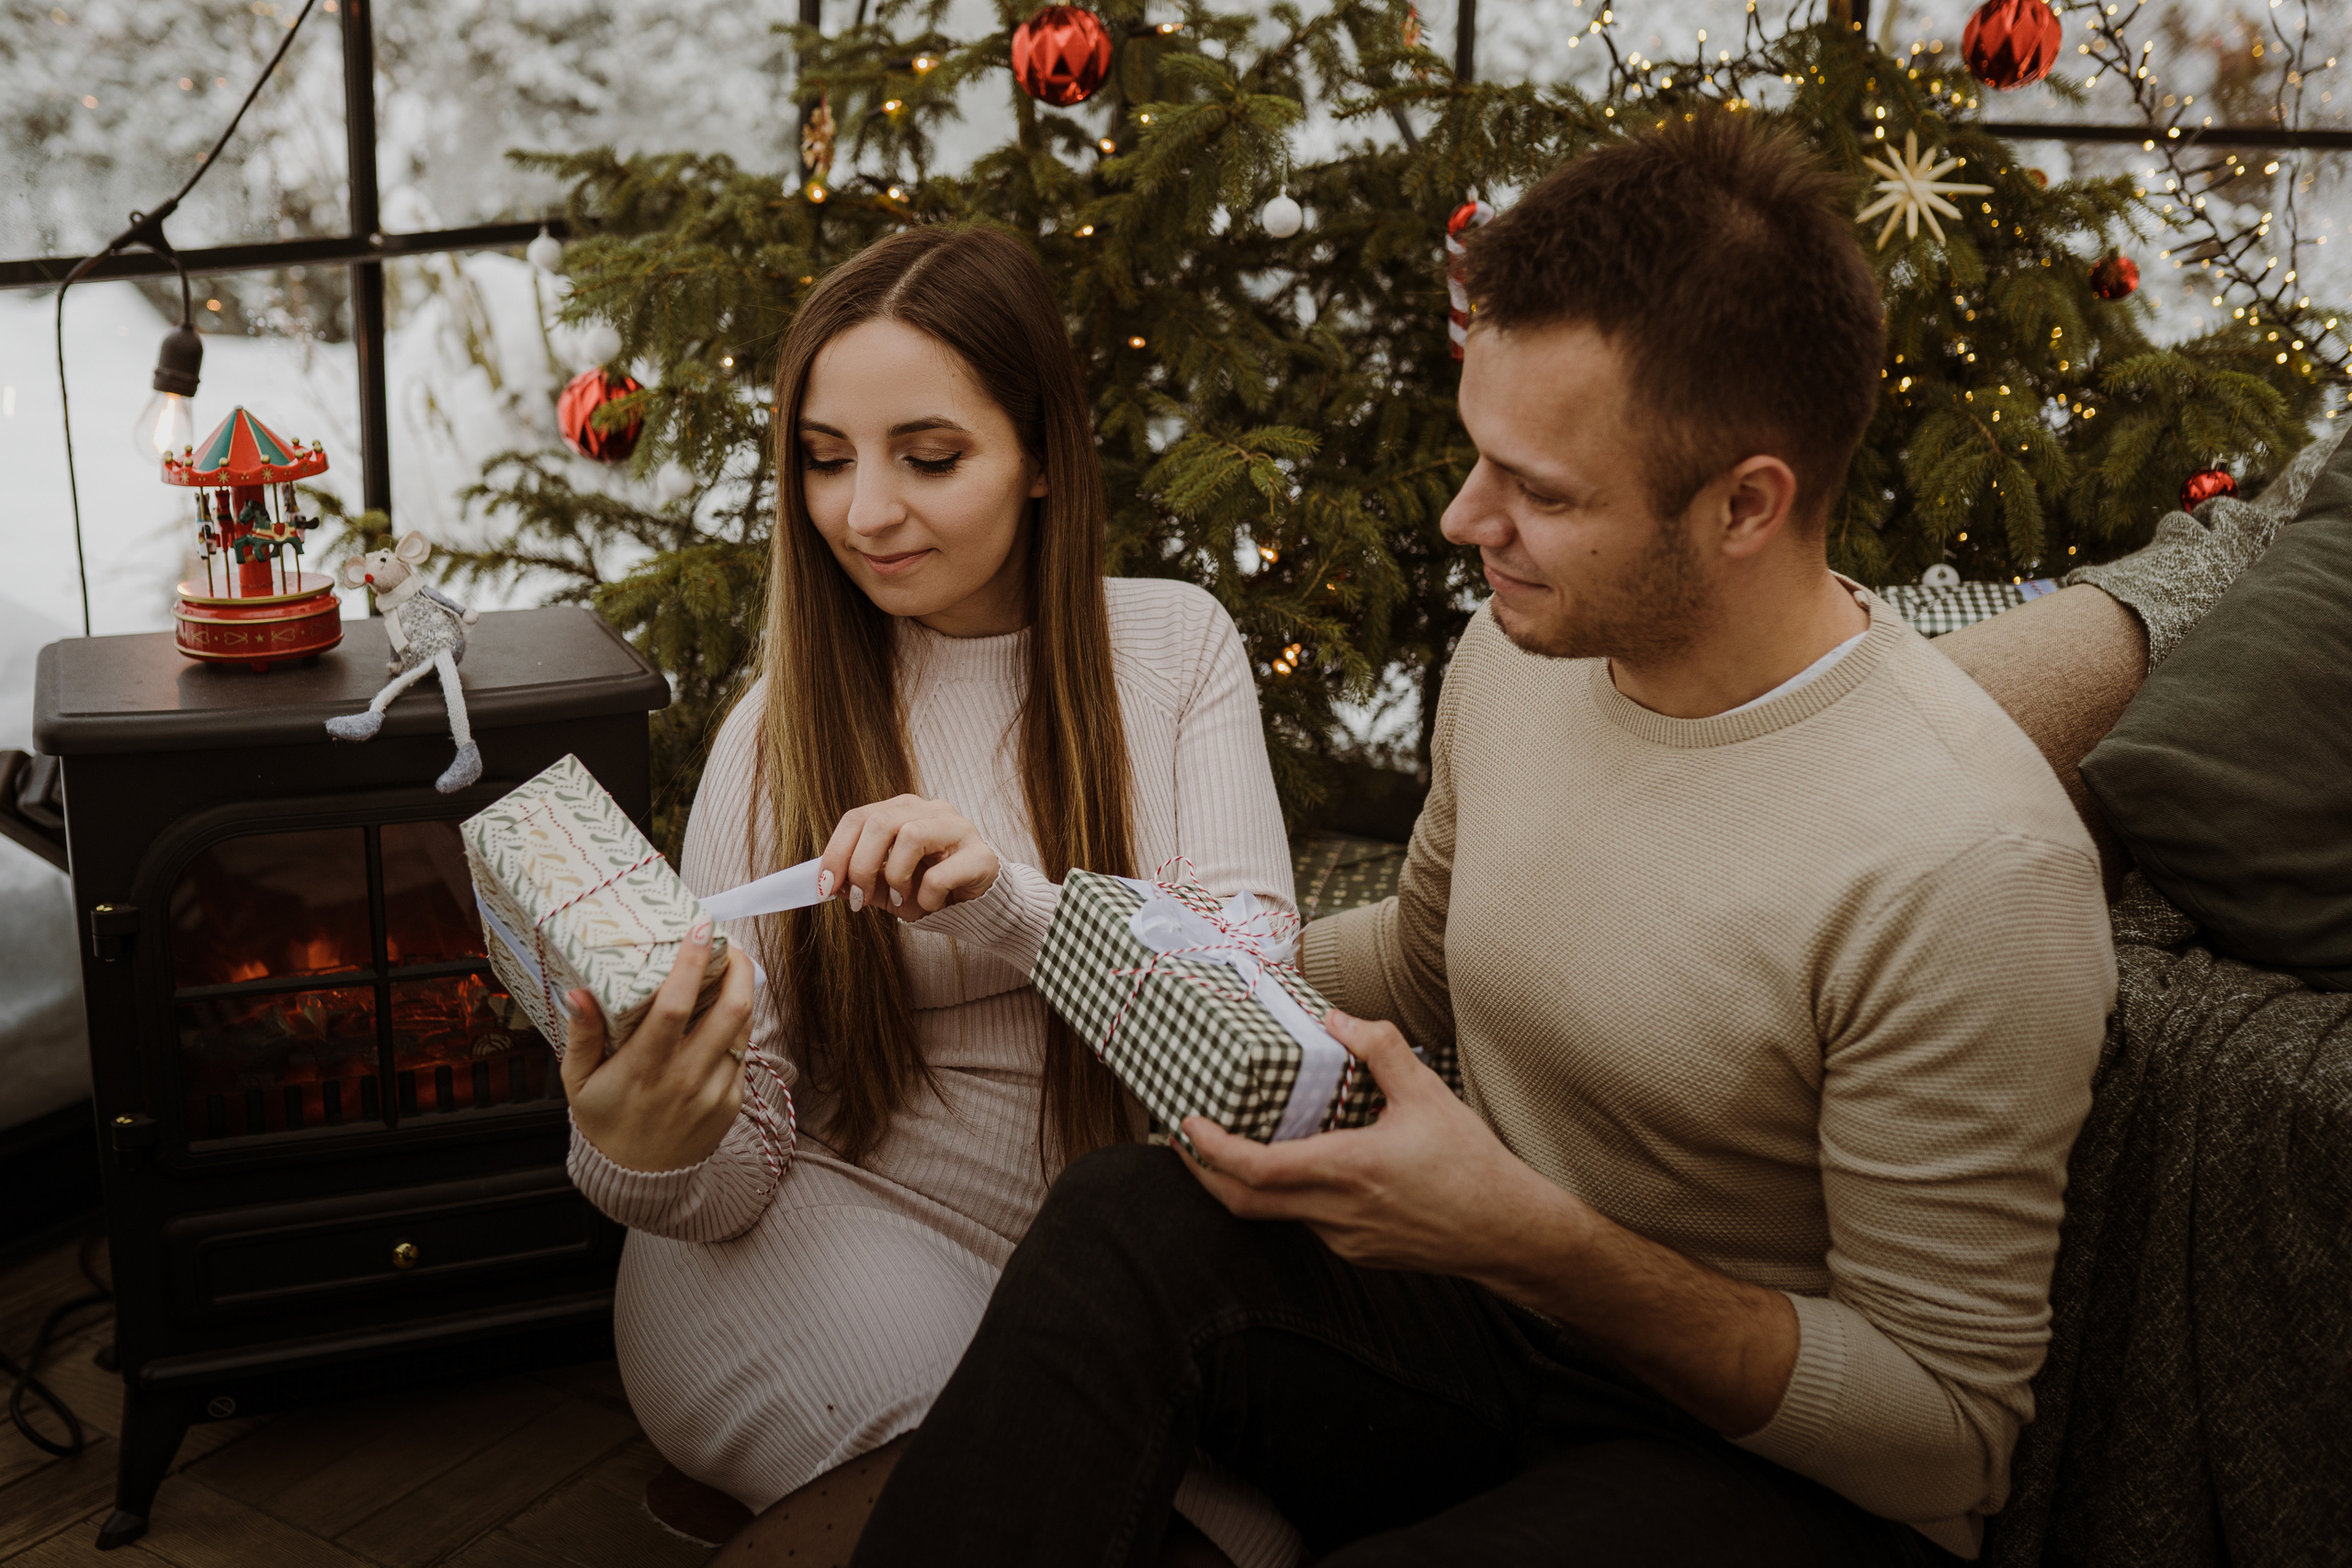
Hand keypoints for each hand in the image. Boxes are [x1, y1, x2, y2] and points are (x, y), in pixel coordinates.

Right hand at [559, 917, 753, 1172]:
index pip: (675, 1006)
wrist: (638, 1180)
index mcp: (644, 1068)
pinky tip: (722, 1014)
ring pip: (743, 1029)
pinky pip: (743, 1054)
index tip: (699, 928)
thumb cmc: (604, 1121)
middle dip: (738, 968)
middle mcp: (685, 1078)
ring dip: (742, 993)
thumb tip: (579, 991)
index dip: (691, 964)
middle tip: (728, 944)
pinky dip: (736, 1027)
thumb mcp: (578, 1082)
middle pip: (730, 1010)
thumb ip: (582, 1035)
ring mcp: (714, 1092)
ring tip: (729, 969)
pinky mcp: (732, 1102)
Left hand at [818, 794, 1000, 918]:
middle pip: (880, 822)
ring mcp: (958, 828)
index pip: (858, 817)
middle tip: (859, 900)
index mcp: (904, 811)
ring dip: (896, 877)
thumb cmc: (933, 892)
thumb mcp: (888, 888)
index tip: (824, 886)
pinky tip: (933, 903)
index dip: (835, 852)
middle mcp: (931, 810)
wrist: (979, 907)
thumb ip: (860, 882)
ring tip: (902, 898)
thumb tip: (829, 883)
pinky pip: (940, 874)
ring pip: (910, 836)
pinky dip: (927, 897)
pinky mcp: (981, 855)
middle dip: (860, 866)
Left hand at [1178, 1011, 1586, 1279]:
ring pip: (1273, 1215)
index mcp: (1348, 1170)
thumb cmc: (1471, 1164)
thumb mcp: (1427, 1094)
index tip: (1186, 1124)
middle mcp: (1336, 1213)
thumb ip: (1379, 1048)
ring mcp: (1343, 1239)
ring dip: (1244, 1183)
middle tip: (1182, 1138)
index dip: (1212, 1150)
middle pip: (1244, 1204)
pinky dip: (1283, 1194)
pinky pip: (1304, 1221)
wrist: (1506, 1232)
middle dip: (1203, 1172)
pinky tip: (1291, 1165)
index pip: (1256, 1171)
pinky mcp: (1354, 1250)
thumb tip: (1336, 1017)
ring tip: (1229, 1143)